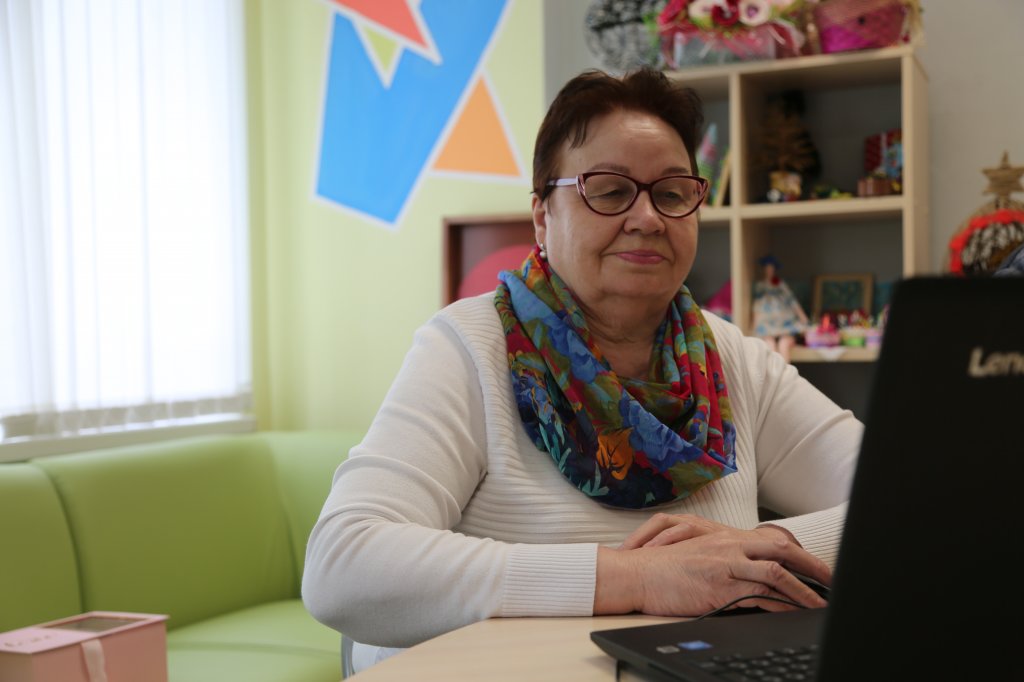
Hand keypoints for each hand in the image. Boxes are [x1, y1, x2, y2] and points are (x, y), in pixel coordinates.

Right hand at [596, 516, 830, 616]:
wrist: (634, 573)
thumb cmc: (662, 570)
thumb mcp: (698, 559)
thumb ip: (725, 564)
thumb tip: (749, 580)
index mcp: (725, 538)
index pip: (772, 541)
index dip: (801, 554)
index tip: (820, 569)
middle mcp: (729, 546)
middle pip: (782, 551)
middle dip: (812, 567)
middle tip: (833, 582)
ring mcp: (725, 565)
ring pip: (776, 574)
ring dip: (803, 592)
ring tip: (820, 605)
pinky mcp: (718, 587)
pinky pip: (758, 595)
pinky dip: (780, 605)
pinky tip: (791, 613)